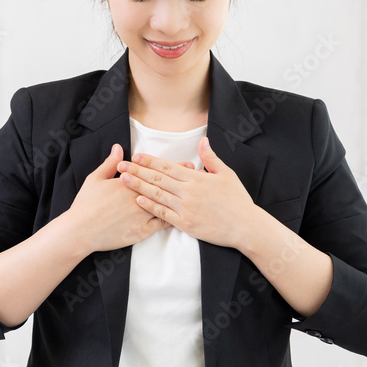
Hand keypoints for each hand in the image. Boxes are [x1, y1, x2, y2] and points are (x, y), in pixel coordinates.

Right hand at [66, 143, 195, 254]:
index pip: (155, 173)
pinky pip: (161, 224)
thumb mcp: (96, 179)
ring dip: (181, 199)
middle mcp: (138, 197)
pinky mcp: (141, 231)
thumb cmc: (86, 204)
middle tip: (198, 174)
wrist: (80, 231)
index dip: (172, 168)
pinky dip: (173, 219)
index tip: (186, 164)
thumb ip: (110, 163)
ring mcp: (141, 215)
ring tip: (196, 194)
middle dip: (183, 180)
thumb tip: (119, 147)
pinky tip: (184, 215)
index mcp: (128, 183)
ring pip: (166, 205)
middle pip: (165, 187)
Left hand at [116, 136, 258, 247]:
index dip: (150, 161)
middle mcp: (188, 192)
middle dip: (138, 171)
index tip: (136, 156)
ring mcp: (186, 208)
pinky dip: (150, 206)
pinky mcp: (186, 224)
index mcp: (197, 178)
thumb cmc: (237, 200)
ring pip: (158, 195)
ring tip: (124, 180)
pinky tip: (138, 200)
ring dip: (139, 187)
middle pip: (158, 179)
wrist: (245, 226)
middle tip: (121, 166)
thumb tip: (203, 140)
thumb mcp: (226, 174)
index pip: (168, 167)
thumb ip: (211, 157)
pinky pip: (164, 214)